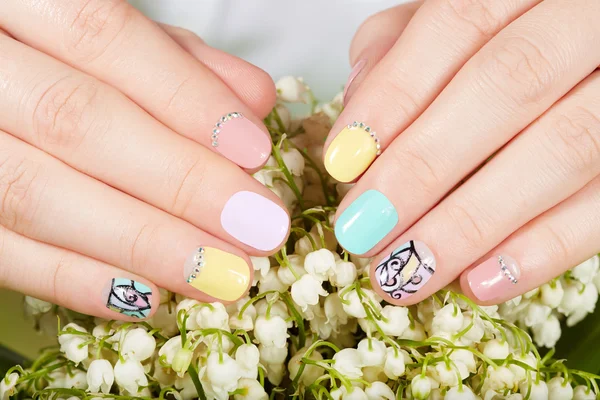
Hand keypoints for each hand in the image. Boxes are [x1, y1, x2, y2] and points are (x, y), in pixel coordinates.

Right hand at [0, 0, 289, 319]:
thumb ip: (177, 60)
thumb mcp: (105, 36)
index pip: (102, 37)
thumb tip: (253, 101)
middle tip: (258, 226)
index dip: (184, 96)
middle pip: (76, 120)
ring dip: (142, 242)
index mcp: (16, 2)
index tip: (254, 149)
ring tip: (220, 273)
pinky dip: (74, 278)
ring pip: (34, 194)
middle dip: (180, 181)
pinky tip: (147, 295)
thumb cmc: (45, 51)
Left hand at [326, 0, 599, 303]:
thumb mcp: (470, 15)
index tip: (343, 162)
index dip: (396, 95)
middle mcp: (593, 17)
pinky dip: (545, 248)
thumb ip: (409, 41)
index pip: (459, 22)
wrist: (597, 42)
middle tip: (363, 231)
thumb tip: (358, 103)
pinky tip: (479, 282)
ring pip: (564, 147)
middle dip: (423, 167)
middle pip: (507, 85)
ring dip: (471, 222)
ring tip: (406, 272)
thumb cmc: (527, 31)